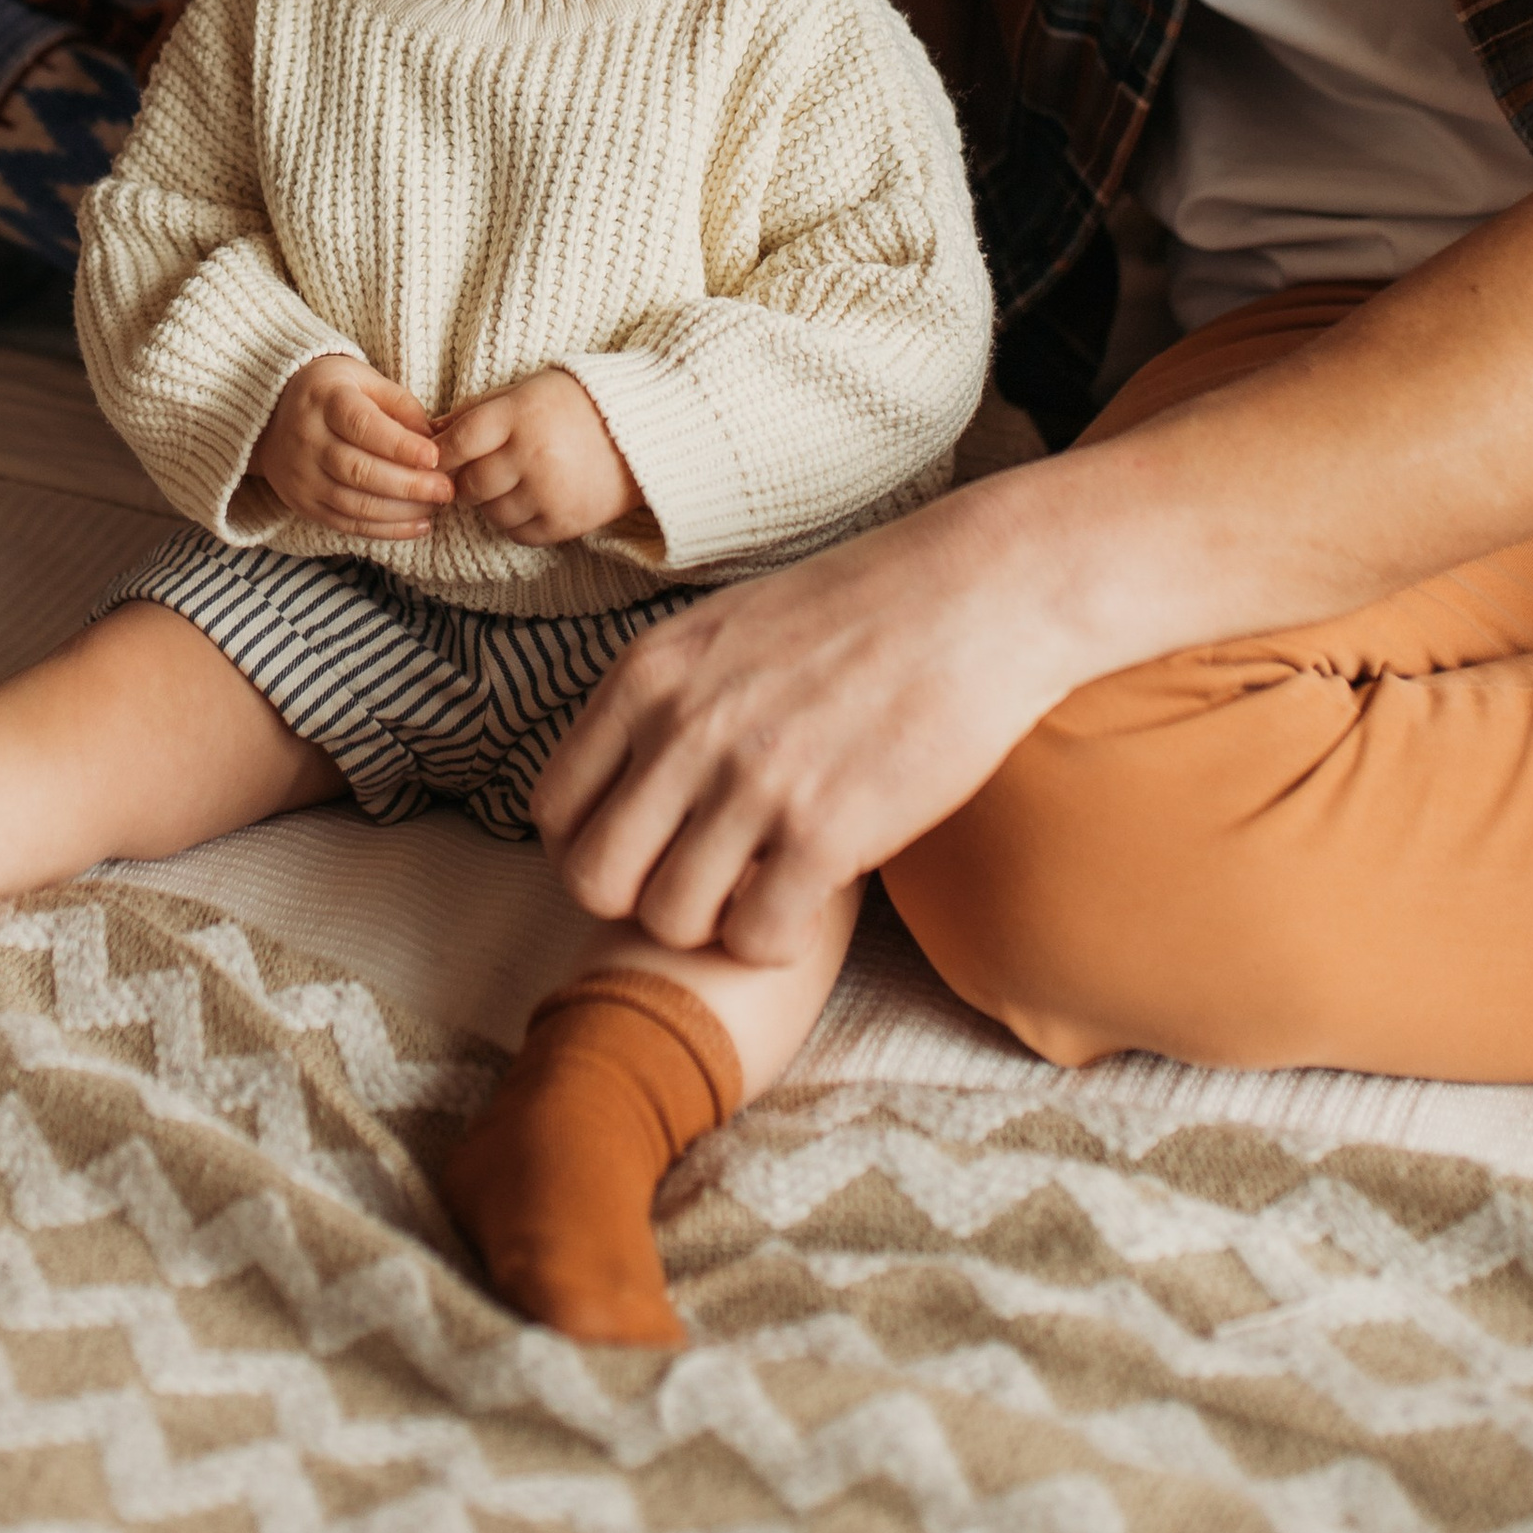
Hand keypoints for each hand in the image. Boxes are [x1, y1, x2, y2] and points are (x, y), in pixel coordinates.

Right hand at [250, 355, 451, 538]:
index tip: (434, 457)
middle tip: (446, 489)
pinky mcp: (303, 504)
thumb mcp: (364, 379)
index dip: (400, 445)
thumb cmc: (332, 393)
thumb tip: (432, 437)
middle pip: (358, 470)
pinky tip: (418, 525)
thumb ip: (399, 403)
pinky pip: (347, 524)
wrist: (271, 415)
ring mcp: (301, 476)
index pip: (362, 426)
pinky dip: (386, 530)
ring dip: (401, 511)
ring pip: (354, 503)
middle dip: (408, 485)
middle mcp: (306, 440)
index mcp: (324, 400)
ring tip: (436, 507)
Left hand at [435, 367, 638, 546]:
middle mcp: (532, 455)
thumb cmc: (577, 403)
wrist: (644, 430)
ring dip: (491, 502)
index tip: (437, 458)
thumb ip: (477, 410)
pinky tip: (530, 500)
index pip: (459, 442)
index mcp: (520, 415)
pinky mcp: (566, 522)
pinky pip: (519, 533)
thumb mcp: (526, 390)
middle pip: (470, 484)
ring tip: (510, 483)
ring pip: (491, 513)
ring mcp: (550, 492)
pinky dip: (516, 521)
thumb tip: (430, 430)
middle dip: (464, 481)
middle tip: (475, 472)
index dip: (441, 454)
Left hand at [530, 465, 1099, 964]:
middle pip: (595, 880)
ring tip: (761, 889)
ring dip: (713, 923)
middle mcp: (682, 727)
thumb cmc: (862, 607)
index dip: (591, 849)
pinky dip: (776, 938)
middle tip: (702, 884)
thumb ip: (665, 695)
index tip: (645, 852)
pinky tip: (809, 900)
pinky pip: (756, 937)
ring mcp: (751, 781)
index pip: (553, 808)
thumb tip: (620, 769)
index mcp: (648, 674)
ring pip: (671, 918)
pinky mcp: (826, 830)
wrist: (980, 593)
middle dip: (642, 899)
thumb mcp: (727, 625)